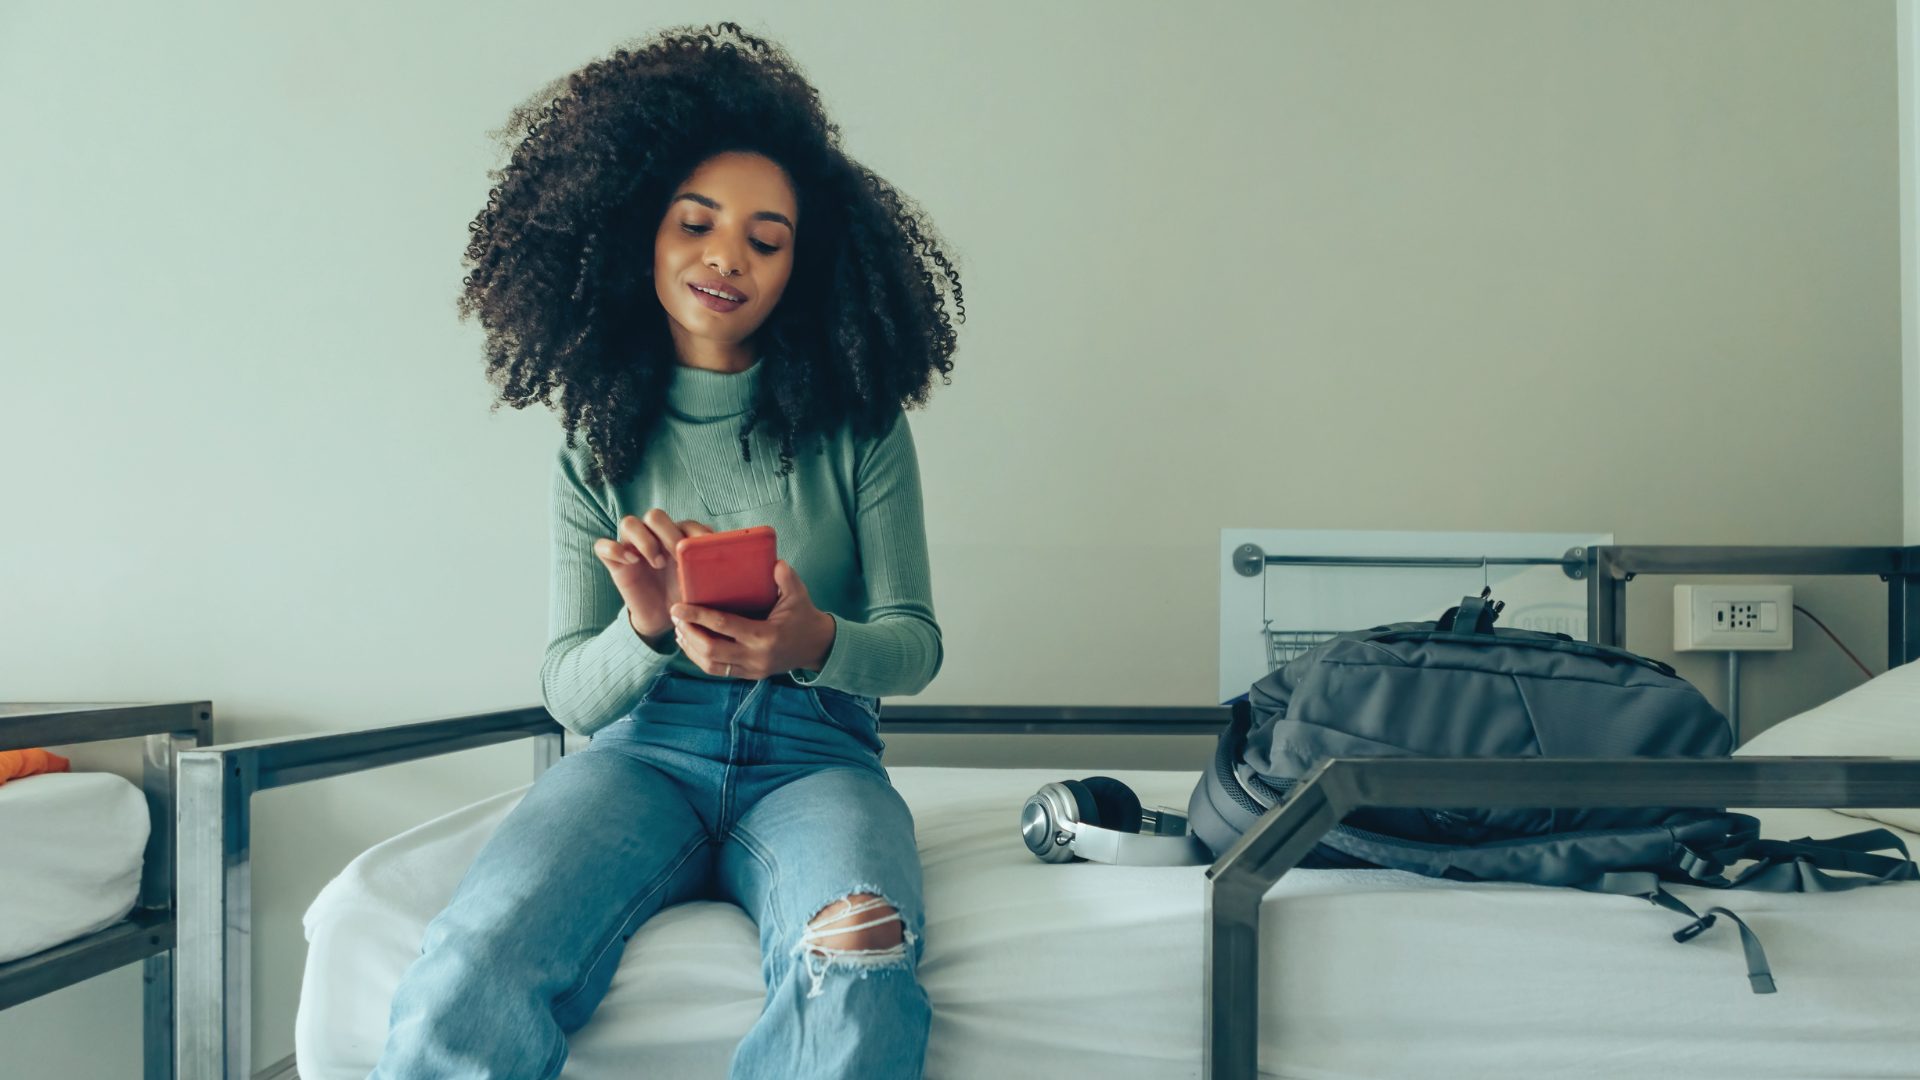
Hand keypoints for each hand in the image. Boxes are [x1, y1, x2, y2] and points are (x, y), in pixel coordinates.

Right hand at [592, 510, 712, 638]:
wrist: (664, 619)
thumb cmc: (684, 596)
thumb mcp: (700, 582)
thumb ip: (708, 565)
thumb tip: (721, 549)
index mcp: (677, 537)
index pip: (684, 522)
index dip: (694, 532)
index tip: (703, 548)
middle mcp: (654, 537)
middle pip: (654, 515)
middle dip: (668, 532)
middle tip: (676, 554)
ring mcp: (632, 548)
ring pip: (629, 522)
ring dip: (644, 539)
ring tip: (657, 562)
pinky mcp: (615, 562)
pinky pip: (603, 545)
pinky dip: (614, 549)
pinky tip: (630, 561)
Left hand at [672, 559, 835, 679]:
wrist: (818, 646)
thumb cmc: (804, 616)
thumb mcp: (799, 594)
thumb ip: (785, 578)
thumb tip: (773, 562)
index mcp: (765, 635)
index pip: (724, 626)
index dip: (697, 616)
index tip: (678, 607)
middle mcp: (755, 656)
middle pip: (711, 650)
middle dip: (689, 633)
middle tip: (676, 616)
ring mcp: (752, 669)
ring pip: (711, 665)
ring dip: (691, 648)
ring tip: (680, 630)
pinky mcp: (749, 675)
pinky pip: (718, 671)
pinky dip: (701, 659)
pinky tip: (692, 645)